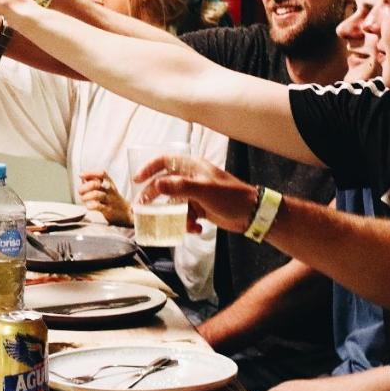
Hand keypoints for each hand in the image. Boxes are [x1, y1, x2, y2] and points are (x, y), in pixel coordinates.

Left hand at [77, 172, 130, 224]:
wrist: (126, 213)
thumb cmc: (112, 199)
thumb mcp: (106, 188)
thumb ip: (94, 181)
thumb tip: (83, 177)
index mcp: (109, 183)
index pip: (101, 174)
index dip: (90, 173)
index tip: (81, 175)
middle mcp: (110, 190)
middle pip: (96, 184)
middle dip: (85, 187)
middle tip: (81, 192)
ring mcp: (110, 200)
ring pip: (96, 194)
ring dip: (86, 196)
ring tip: (84, 199)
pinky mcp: (109, 210)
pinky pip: (98, 206)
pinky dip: (90, 205)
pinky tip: (88, 206)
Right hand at [134, 155, 257, 233]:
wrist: (252, 214)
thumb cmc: (231, 196)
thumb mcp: (203, 190)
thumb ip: (179, 187)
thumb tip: (155, 185)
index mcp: (192, 167)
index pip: (164, 161)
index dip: (149, 168)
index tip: (137, 180)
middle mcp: (191, 178)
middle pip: (164, 184)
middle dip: (154, 197)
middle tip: (142, 208)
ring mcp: (195, 194)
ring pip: (173, 203)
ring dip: (173, 215)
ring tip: (179, 225)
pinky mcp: (200, 208)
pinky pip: (184, 215)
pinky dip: (186, 223)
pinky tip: (196, 229)